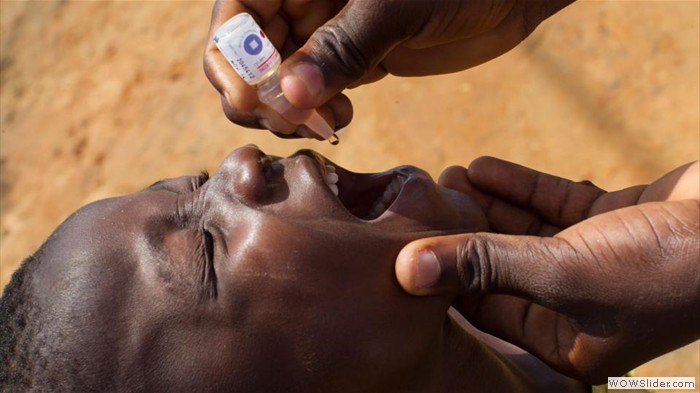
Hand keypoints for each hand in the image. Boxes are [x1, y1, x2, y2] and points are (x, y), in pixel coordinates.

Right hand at [203, 0, 573, 136]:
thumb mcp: (396, 7)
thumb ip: (341, 48)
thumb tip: (286, 98)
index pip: (235, 14)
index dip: (230, 57)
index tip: (251, 99)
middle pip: (247, 52)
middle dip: (260, 94)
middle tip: (294, 122)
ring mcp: (324, 31)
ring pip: (277, 80)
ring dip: (288, 111)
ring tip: (326, 122)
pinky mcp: (349, 59)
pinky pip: (313, 94)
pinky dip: (316, 115)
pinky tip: (341, 119)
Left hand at [395, 157, 699, 383]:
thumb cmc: (663, 270)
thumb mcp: (562, 272)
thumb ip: (485, 266)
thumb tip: (407, 270)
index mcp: (568, 343)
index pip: (487, 311)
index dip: (446, 278)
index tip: (407, 246)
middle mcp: (581, 307)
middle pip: (503, 266)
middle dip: (465, 231)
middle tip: (424, 201)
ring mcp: (600, 262)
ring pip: (526, 232)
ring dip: (488, 204)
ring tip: (448, 177)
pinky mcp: (616, 222)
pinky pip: (556, 204)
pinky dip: (521, 186)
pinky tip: (483, 165)